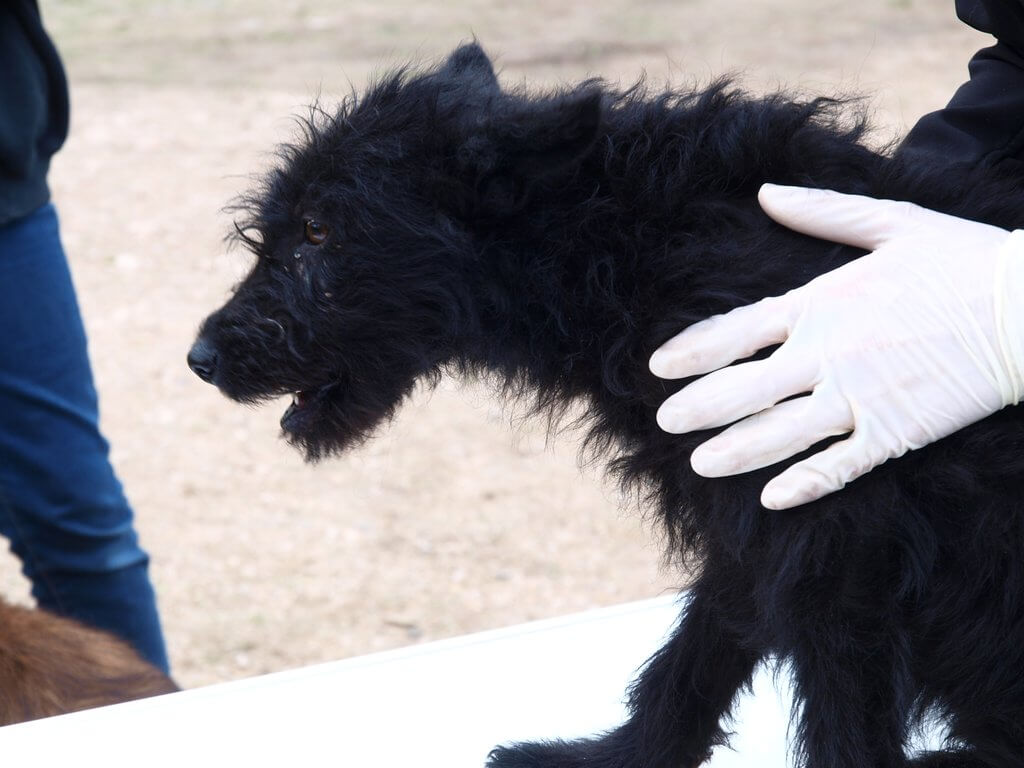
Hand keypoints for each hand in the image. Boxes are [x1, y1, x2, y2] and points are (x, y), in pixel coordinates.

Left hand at [650, 183, 1023, 509]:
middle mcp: (829, 356)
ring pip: (780, 435)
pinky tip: (771, 499)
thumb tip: (765, 193)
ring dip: (734, 452)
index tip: (658, 367)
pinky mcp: (895, 434)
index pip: (736, 331)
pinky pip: (839, 467)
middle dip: (697, 409)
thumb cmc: (961, 258)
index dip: (692, 351)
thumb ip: (821, 212)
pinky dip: (804, 484)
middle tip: (664, 424)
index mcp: (821, 305)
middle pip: (743, 390)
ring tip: (698, 465)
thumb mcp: (890, 222)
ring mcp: (860, 399)